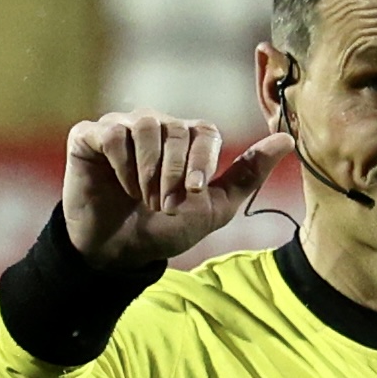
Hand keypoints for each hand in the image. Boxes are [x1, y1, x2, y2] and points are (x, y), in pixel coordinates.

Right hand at [61, 112, 295, 269]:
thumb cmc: (165, 229)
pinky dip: (119, 163)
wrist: (118, 252)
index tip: (189, 194)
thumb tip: (288, 140)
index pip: (203, 131)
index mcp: (186, 139)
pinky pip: (110, 133)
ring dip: (146, 169)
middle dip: (171, 173)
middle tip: (162, 204)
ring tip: (141, 196)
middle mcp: (155, 127)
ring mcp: (120, 129)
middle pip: (174, 129)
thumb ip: (248, 173)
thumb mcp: (214, 207)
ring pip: (143, 125)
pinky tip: (118, 185)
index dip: (199, 162)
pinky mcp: (88, 137)